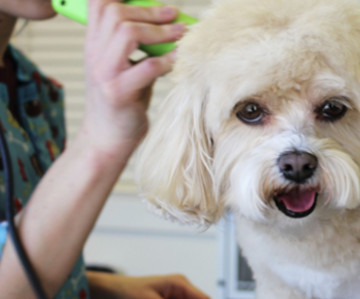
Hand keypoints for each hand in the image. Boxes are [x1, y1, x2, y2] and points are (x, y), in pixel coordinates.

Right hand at [80, 0, 185, 157]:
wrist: (106, 139)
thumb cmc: (121, 103)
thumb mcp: (123, 67)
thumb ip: (136, 47)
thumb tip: (168, 25)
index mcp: (94, 44)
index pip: (99, 4)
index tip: (154, 1)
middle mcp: (94, 54)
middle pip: (115, 13)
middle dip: (150, 10)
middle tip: (174, 15)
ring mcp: (104, 73)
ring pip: (128, 33)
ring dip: (160, 31)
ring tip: (181, 34)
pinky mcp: (119, 93)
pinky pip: (148, 67)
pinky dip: (169, 60)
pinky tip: (180, 59)